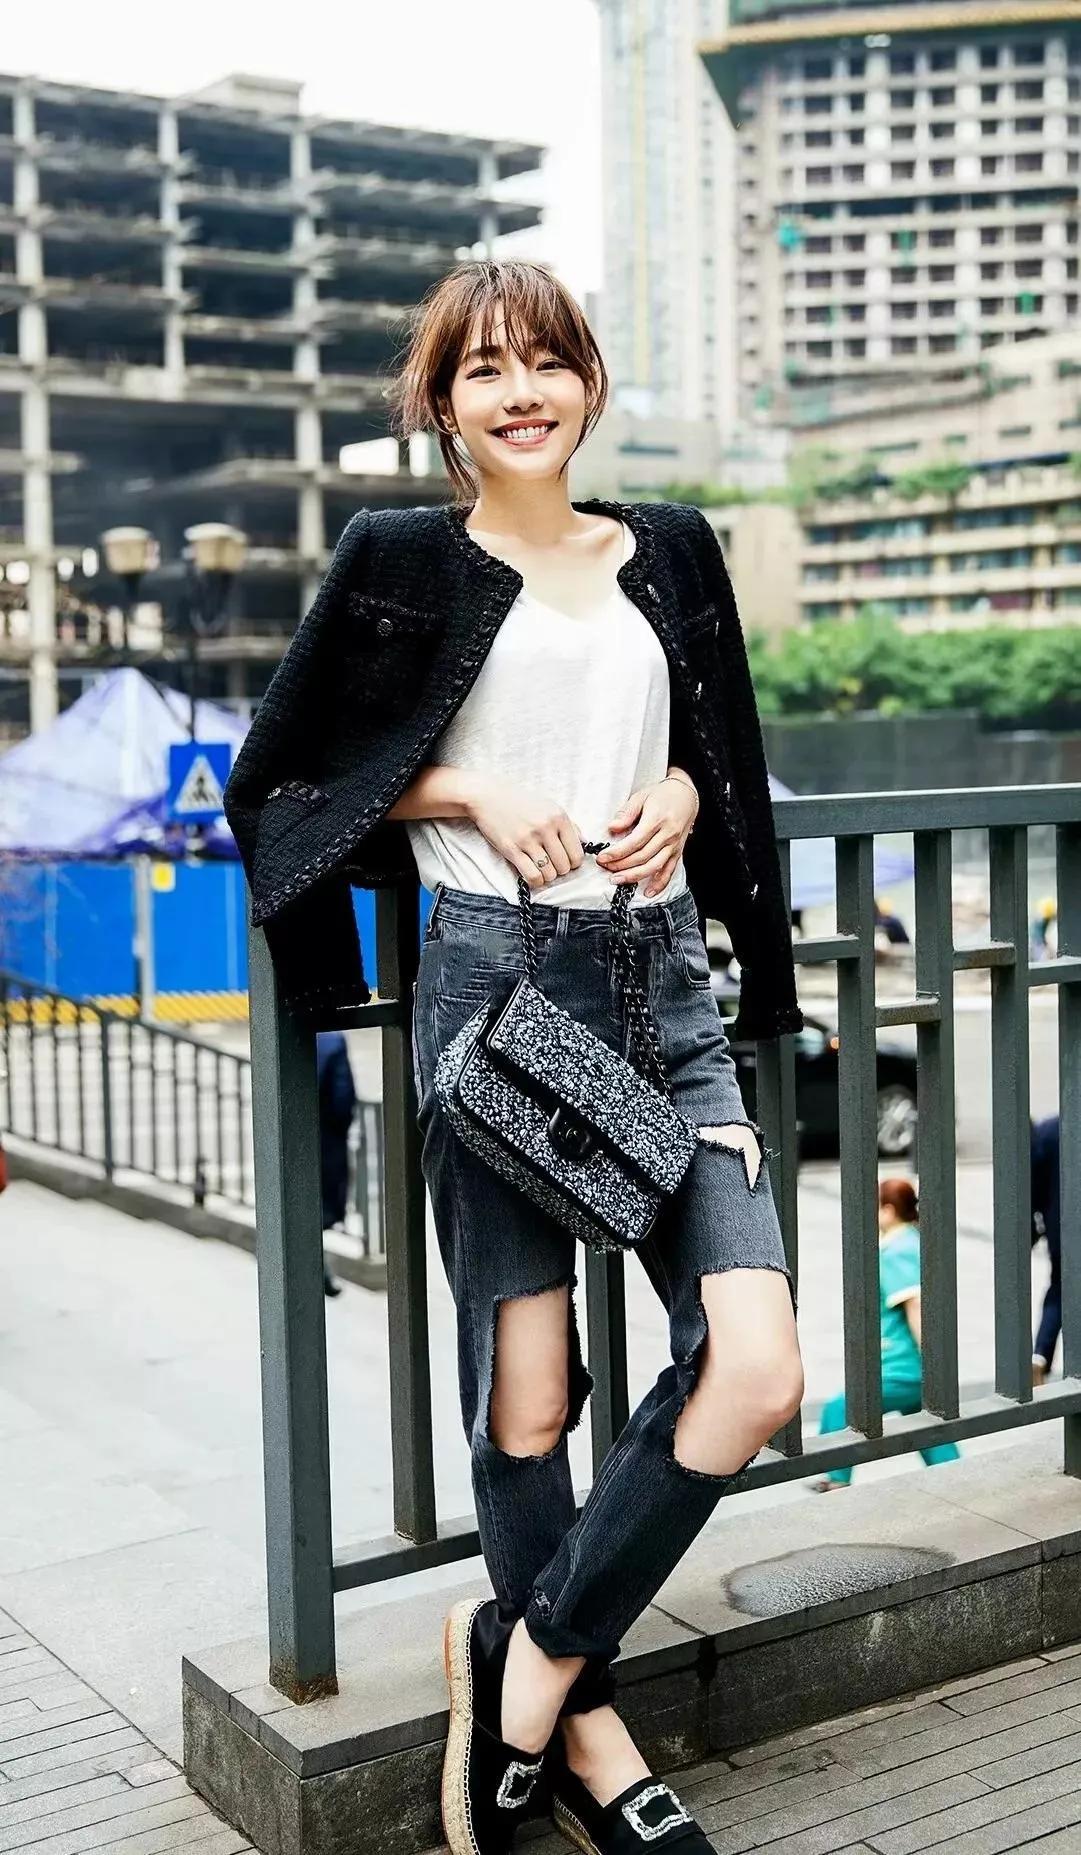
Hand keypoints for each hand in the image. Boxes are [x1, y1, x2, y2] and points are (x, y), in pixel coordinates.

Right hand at [463, 772, 585, 890]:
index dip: (573, 862)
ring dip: (547, 875)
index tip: (565, 860)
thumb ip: (569, 825)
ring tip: (541, 867)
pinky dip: (535, 880)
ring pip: (549, 873)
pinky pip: (532, 876)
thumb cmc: (520, 802)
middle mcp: (545, 828)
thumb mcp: (549, 806)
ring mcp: (528, 839)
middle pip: (564, 866)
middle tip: (551, 864)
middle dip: (560, 870)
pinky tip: (532, 873)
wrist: (488, 796)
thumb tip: (584, 843)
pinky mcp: (511, 849)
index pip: (577, 853)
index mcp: (559, 817)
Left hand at [597, 776, 698, 896]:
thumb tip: (612, 828)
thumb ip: (626, 813)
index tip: (603, 857)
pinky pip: (670, 870)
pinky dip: (660, 883)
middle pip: (642, 856)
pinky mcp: (678, 851)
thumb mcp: (641, 796)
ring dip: (635, 876)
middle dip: (621, 865)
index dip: (617, 852)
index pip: (634, 841)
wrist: (686, 795)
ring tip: (618, 880)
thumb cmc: (662, 795)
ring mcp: (674, 845)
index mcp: (656, 819)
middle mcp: (667, 834)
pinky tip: (648, 892)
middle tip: (606, 868)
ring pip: (654, 866)